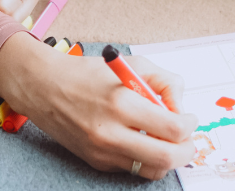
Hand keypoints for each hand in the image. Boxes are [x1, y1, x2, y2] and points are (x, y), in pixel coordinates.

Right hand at [0, 33, 197, 179]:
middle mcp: (112, 132)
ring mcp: (103, 151)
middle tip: (187, 138)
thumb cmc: (87, 72)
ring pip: (151, 169)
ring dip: (167, 157)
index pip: (172, 128)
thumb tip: (180, 106)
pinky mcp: (97, 161)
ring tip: (166, 140)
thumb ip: (162, 82)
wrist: (45, 87)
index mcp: (122, 102)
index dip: (189, 124)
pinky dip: (144, 156)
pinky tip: (141, 138)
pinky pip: (132, 167)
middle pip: (167, 157)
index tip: (189, 118)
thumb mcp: (129, 64)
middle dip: (186, 150)